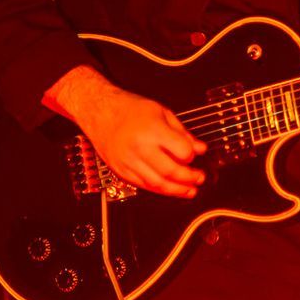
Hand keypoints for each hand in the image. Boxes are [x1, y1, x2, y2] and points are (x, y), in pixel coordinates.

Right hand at [57, 72, 206, 198]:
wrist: (100, 112)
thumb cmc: (130, 109)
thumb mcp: (161, 112)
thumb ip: (182, 132)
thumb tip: (199, 148)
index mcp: (152, 130)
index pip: (181, 151)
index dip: (192, 156)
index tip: (195, 155)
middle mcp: (140, 147)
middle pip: (171, 171)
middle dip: (189, 178)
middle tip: (199, 178)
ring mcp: (129, 161)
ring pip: (157, 184)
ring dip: (177, 190)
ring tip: (189, 190)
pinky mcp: (121, 170)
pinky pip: (144, 186)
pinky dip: (159, 190)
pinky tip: (170, 189)